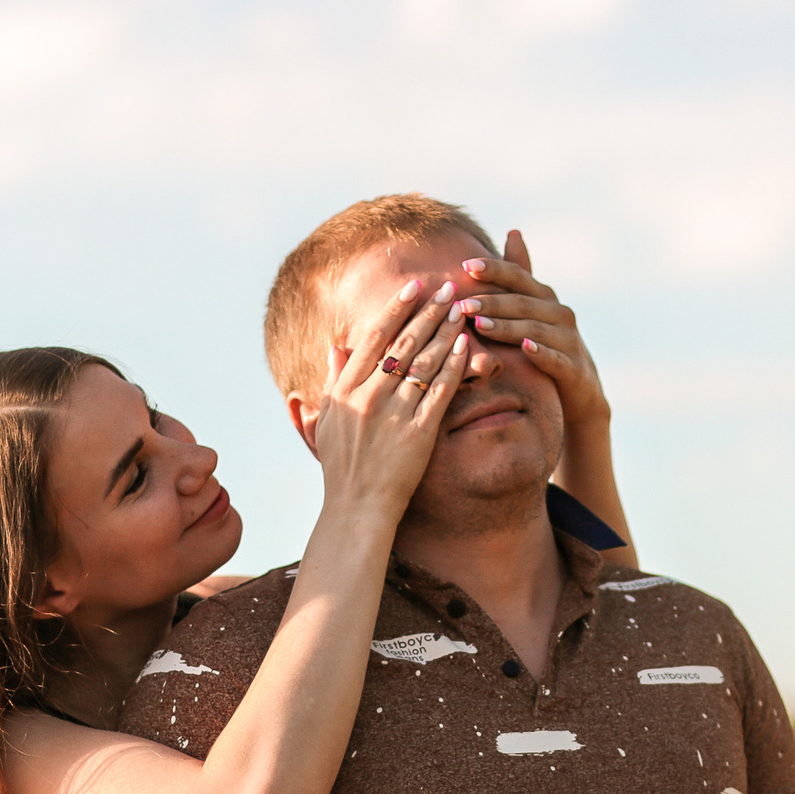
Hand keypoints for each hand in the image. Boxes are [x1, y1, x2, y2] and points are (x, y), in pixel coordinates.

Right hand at [306, 276, 471, 515]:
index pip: (374, 338)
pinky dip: (454, 366)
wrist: (357, 507)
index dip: (396, 309)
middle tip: (448, 287)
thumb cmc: (341, 466)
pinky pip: (440, 392)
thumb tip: (337, 347)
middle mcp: (369, 397)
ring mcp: (394, 414)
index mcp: (345, 390)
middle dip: (428, 311)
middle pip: (404, 343)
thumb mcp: (327, 420)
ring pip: (425, 362)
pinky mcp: (419, 433)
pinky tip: (467, 347)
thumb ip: (333, 381)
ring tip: (462, 309)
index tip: (413, 286)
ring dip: (445, 331)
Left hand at [455, 229, 611, 431]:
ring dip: (506, 326)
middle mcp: (558, 312)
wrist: (579, 391)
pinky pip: (556, 358)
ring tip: (479, 325)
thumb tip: (514, 231)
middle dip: (491, 301)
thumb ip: (521, 276)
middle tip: (462, 303)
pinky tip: (525, 348)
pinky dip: (540, 352)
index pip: (517, 276)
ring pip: (534, 329)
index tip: (466, 265)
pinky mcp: (574, 367)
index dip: (494, 270)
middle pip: (522, 303)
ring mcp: (569, 339)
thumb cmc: (546, 345)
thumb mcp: (533, 310)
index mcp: (544, 297)